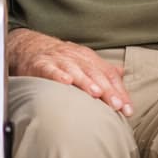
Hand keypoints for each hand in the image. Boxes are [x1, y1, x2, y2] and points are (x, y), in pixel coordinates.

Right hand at [6, 28, 132, 115]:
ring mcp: (59, 60)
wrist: (29, 47)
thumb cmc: (61, 60)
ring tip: (96, 93)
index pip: (108, 74)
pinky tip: (66, 82)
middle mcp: (76, 58)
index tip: (128, 110)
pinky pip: (50, 69)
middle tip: (117, 105)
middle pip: (95, 73)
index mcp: (89, 59)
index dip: (119, 91)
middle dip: (107, 90)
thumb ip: (102, 71)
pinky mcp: (41, 64)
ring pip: (75, 70)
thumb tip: (123, 75)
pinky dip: (58, 75)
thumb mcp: (83, 62)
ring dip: (86, 81)